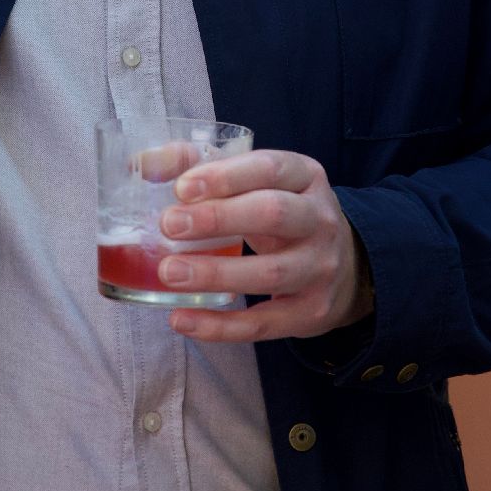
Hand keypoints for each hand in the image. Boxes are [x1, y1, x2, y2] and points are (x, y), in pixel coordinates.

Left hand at [156, 148, 369, 343]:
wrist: (346, 267)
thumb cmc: (283, 214)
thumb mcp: (259, 182)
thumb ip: (203, 166)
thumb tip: (144, 164)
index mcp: (306, 177)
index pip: (269, 169)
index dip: (225, 176)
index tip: (182, 187)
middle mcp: (320, 220)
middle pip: (273, 214)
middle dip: (218, 219)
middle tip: (169, 225)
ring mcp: (319, 269)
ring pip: (269, 273)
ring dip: (215, 274)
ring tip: (168, 273)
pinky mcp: (311, 312)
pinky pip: (262, 323)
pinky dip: (220, 326)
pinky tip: (182, 319)